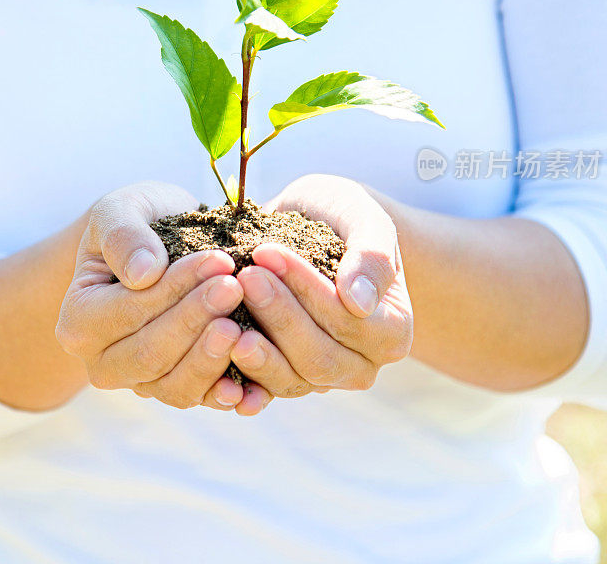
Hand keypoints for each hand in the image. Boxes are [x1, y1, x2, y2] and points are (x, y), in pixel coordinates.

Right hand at [55, 182, 247, 410]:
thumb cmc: (138, 224)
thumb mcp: (122, 210)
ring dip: (211, 358)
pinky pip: (200, 400)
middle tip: (235, 287)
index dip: (174, 289)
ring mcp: (140, 382)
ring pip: (174, 386)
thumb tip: (143, 273)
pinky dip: (226, 394)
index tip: (217, 260)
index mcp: (79, 320)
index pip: (128, 312)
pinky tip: (251, 383)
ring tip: (243, 326)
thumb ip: (123, 235)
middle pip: (150, 355)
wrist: (160, 244)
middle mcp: (103, 362)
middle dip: (195, 320)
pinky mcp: (176, 389)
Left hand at [229, 174, 412, 399]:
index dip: (306, 290)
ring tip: (223, 315)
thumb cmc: (344, 217)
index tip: (266, 252)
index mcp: (391, 331)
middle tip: (244, 277)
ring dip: (255, 350)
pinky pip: (262, 390)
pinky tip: (215, 361)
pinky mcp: (285, 375)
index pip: (349, 321)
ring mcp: (321, 376)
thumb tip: (360, 302)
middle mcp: (361, 364)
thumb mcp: (364, 218)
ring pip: (289, 380)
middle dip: (278, 317)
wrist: (316, 224)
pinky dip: (239, 382)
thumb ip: (372, 257)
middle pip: (318, 358)